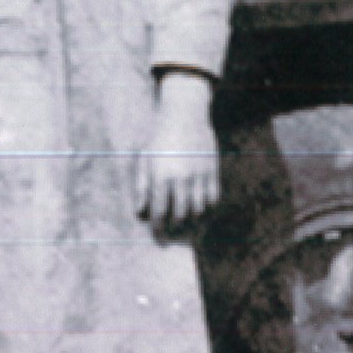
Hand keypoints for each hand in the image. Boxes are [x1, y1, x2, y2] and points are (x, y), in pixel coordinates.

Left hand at [135, 71, 220, 229]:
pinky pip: (213, 198)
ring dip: (192, 221)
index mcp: (160, 175)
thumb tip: (139, 212)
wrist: (184, 114)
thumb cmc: (158, 136)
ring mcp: (199, 175)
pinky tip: (201, 211)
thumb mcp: (144, 158)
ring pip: (199, 210)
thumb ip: (141, 186)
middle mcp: (181, 178)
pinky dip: (207, 209)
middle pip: (180, 215)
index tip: (158, 238)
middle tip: (172, 234)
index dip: (158, 228)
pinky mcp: (212, 170)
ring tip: (186, 226)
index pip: (159, 211)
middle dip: (175, 228)